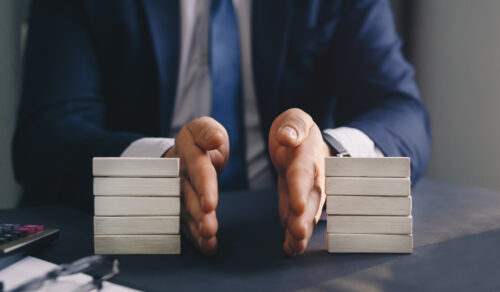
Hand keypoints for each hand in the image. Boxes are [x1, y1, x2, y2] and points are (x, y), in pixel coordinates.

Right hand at [164, 117, 228, 254]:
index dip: (204, 186)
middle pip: (189, 195)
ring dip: (196, 228)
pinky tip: (208, 248)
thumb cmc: (200, 140)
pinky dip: (196, 237)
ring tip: (208, 239)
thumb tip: (214, 140)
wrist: (184, 152)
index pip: (197, 169)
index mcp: (188, 152)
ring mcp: (177, 192)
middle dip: (198, 213)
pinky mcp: (180, 206)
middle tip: (209, 229)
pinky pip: (186, 222)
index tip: (210, 204)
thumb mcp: (204, 128)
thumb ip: (209, 132)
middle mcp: (179, 173)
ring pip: (186, 212)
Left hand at [268, 108, 331, 255]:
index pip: (304, 172)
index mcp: (308, 154)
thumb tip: (287, 137)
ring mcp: (308, 191)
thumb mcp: (295, 119)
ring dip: (302, 230)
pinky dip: (294, 233)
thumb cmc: (296, 129)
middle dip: (305, 217)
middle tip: (298, 233)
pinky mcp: (299, 202)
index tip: (298, 206)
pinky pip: (297, 218)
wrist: (305, 141)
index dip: (301, 189)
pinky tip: (290, 248)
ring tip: (295, 247)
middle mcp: (313, 176)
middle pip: (311, 198)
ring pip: (307, 213)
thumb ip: (293, 126)